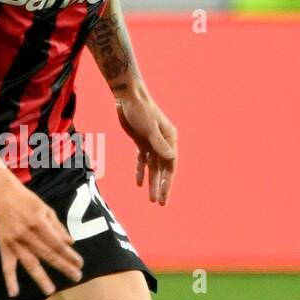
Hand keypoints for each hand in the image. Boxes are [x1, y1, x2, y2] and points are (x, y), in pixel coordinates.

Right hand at [0, 174, 83, 298]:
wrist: (0, 195)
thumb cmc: (26, 200)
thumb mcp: (45, 208)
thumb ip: (57, 227)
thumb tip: (70, 243)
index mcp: (39, 223)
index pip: (57, 243)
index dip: (69, 254)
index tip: (80, 264)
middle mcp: (27, 235)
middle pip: (47, 255)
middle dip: (63, 267)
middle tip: (76, 278)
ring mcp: (15, 242)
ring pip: (29, 263)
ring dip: (40, 278)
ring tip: (50, 291)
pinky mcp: (4, 246)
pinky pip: (7, 266)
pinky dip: (10, 280)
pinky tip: (14, 294)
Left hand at [115, 89, 176, 204]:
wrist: (127, 97)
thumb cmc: (141, 110)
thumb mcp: (149, 128)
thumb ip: (159, 144)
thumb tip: (172, 158)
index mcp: (170, 139)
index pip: (171, 164)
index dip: (168, 182)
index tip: (164, 195)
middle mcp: (163, 143)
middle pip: (163, 169)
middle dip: (161, 186)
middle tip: (160, 203)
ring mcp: (152, 143)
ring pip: (153, 167)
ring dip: (152, 182)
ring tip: (151, 199)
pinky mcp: (141, 141)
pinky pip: (142, 160)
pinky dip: (141, 171)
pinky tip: (139, 183)